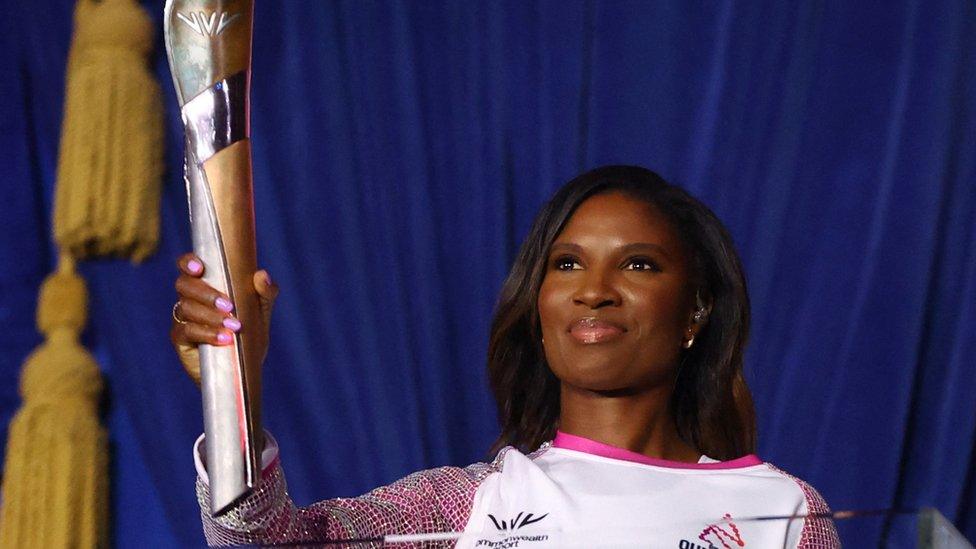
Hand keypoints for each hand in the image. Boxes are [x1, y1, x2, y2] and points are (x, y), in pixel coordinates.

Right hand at [170, 253, 278, 385]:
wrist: (244, 368)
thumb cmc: (250, 334)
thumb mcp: (261, 312)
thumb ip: (265, 293)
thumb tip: (262, 275)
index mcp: (206, 285)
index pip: (188, 266)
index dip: (188, 262)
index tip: (199, 267)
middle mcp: (190, 298)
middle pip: (184, 285)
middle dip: (206, 293)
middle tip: (229, 305)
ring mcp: (182, 318)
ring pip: (186, 308)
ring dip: (211, 316)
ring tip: (234, 326)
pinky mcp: (180, 339)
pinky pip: (187, 331)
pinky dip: (207, 333)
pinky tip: (225, 339)